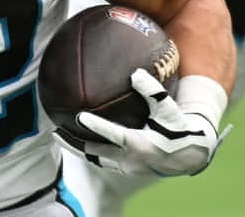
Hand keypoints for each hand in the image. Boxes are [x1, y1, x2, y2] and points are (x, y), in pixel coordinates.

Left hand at [54, 69, 231, 176]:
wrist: (188, 154)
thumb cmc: (177, 126)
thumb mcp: (168, 108)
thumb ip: (152, 91)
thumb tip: (134, 73)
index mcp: (142, 144)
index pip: (116, 135)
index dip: (98, 127)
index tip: (80, 117)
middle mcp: (131, 160)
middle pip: (96, 153)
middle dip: (75, 144)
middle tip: (56, 132)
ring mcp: (127, 168)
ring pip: (96, 159)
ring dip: (77, 149)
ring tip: (58, 137)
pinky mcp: (126, 170)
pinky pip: (102, 160)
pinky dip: (89, 151)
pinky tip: (77, 139)